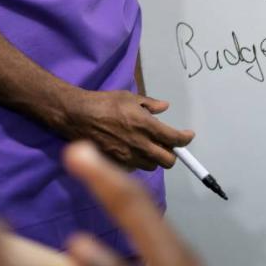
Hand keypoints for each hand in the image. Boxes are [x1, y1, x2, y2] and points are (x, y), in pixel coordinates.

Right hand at [56, 90, 193, 171]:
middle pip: (168, 160)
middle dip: (172, 153)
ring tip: (147, 148)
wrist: (77, 115)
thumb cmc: (103, 103)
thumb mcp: (128, 97)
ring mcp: (128, 157)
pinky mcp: (117, 164)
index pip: (174, 138)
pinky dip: (137, 161)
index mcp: (145, 125)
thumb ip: (149, 104)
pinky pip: (135, 167)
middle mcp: (140, 144)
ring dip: (154, 158)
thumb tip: (165, 108)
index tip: (188, 135)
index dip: (185, 139)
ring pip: (152, 166)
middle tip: (168, 145)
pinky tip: (131, 152)